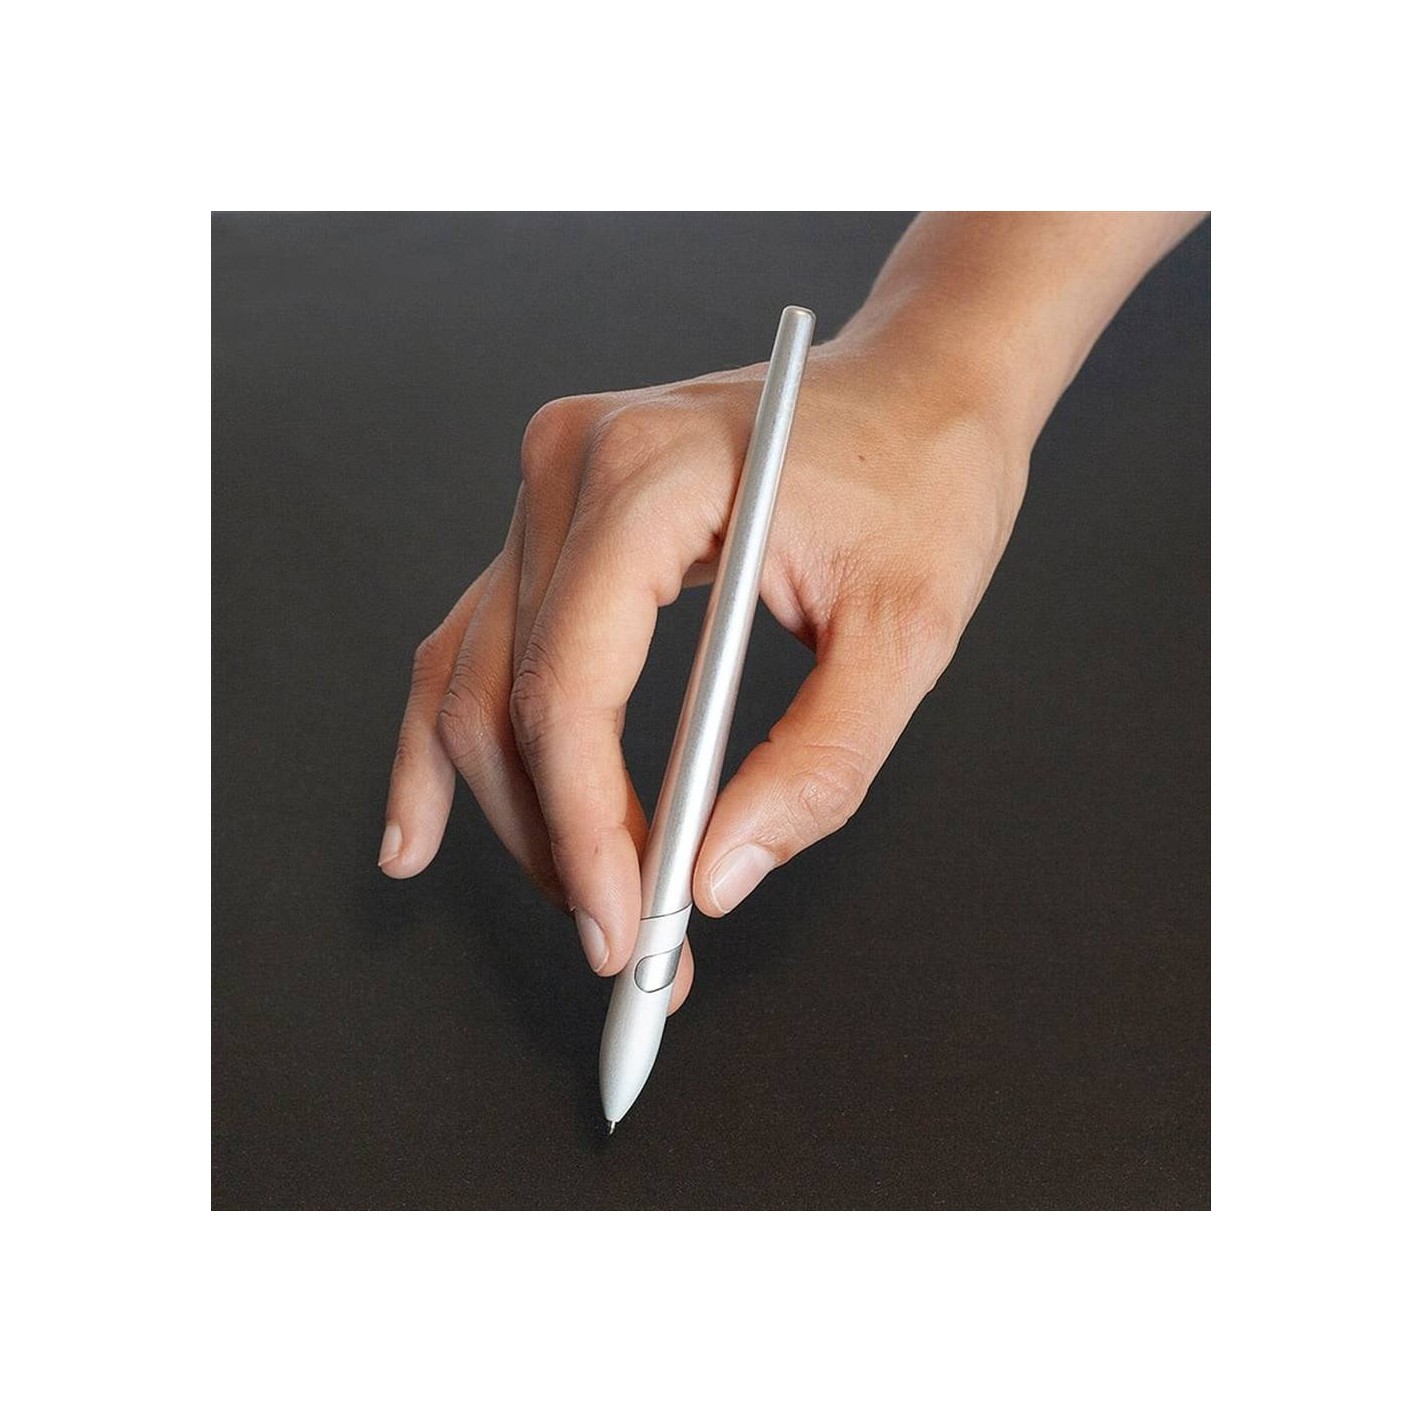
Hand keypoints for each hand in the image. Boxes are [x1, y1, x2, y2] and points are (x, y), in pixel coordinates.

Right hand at [380, 330, 1027, 1010]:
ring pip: (477, 681)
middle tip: (628, 948)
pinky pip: (485, 642)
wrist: (922, 383)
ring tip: (568, 907)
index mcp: (650, 473)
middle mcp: (569, 467)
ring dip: (513, 810)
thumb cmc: (925, 477)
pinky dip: (463, 738)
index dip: (586, 829)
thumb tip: (715, 879)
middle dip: (557, 842)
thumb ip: (817, 763)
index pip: (570, 684)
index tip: (627, 928)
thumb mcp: (908, 630)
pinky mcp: (558, 521)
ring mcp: (550, 490)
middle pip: (506, 695)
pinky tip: (425, 827)